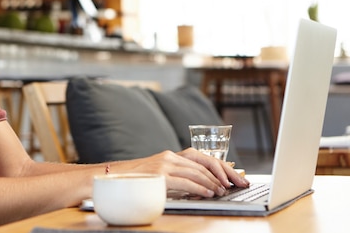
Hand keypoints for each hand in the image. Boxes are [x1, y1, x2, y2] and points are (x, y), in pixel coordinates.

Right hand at [108, 148, 249, 197]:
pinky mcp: (159, 175)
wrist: (111, 179)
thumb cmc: (136, 182)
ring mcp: (164, 165)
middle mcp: (170, 157)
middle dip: (225, 173)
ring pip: (197, 171)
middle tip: (238, 183)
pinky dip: (200, 187)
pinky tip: (209, 193)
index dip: (221, 166)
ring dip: (214, 182)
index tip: (235, 176)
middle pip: (204, 162)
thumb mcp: (160, 177)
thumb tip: (203, 188)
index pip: (203, 158)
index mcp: (171, 156)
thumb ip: (178, 178)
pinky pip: (185, 181)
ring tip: (225, 191)